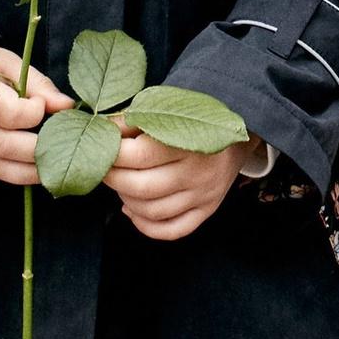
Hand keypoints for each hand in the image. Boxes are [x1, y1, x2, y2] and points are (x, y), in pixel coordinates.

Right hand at [0, 41, 70, 183]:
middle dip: (41, 148)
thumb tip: (66, 105)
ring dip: (31, 170)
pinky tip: (30, 166)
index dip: (36, 111)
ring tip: (53, 161)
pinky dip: (12, 172)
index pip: (12, 115)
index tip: (43, 104)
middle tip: (62, 140)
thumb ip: (35, 81)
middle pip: (7, 147)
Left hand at [106, 125, 259, 241]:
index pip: (140, 155)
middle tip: (102, 168)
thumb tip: (102, 131)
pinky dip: (146, 226)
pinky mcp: (206, 210)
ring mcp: (203, 195)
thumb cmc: (196, 117)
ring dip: (126, 200)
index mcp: (189, 140)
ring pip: (153, 211)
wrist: (239, 131)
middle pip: (142, 187)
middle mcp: (198, 172)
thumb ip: (135, 118)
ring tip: (120, 184)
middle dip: (113, 179)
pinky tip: (132, 210)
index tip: (99, 146)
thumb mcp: (169, 107)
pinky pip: (172, 231)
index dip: (112, 154)